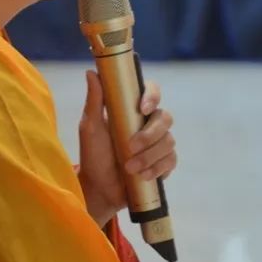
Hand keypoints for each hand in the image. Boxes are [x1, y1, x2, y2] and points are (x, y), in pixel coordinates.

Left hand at [78, 70, 176, 227]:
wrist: (99, 188)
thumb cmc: (93, 154)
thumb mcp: (91, 127)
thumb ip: (94, 100)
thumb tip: (92, 72)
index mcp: (133, 109)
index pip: (152, 92)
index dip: (153, 96)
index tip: (143, 108)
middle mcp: (149, 124)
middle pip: (165, 118)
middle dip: (149, 134)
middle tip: (130, 147)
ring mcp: (158, 144)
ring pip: (169, 141)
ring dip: (149, 156)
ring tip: (130, 168)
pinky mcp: (163, 163)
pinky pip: (171, 161)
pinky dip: (157, 168)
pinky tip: (143, 176)